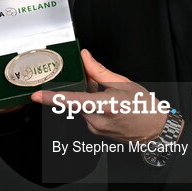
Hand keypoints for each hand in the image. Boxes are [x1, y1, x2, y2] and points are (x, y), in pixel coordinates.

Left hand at [32, 49, 166, 142]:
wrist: (155, 128)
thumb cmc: (144, 106)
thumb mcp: (123, 83)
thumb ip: (99, 71)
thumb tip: (84, 58)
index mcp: (106, 105)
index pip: (72, 101)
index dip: (52, 99)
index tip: (36, 95)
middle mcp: (98, 120)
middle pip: (76, 101)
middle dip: (81, 89)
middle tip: (95, 83)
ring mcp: (96, 128)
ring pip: (81, 108)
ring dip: (87, 98)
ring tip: (108, 95)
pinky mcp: (96, 132)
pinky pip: (86, 115)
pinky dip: (91, 106)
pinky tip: (106, 104)